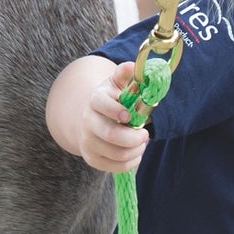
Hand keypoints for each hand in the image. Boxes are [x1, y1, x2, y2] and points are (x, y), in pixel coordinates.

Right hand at [46, 56, 149, 172]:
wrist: (94, 119)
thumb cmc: (113, 101)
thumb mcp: (118, 84)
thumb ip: (126, 74)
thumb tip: (133, 66)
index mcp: (95, 100)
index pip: (101, 105)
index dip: (117, 111)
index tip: (130, 116)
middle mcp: (88, 122)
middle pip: (110, 135)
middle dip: (134, 138)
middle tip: (146, 135)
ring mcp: (88, 142)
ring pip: (117, 154)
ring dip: (136, 150)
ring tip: (142, 143)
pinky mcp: (92, 159)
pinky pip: (116, 167)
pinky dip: (131, 162)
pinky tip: (136, 152)